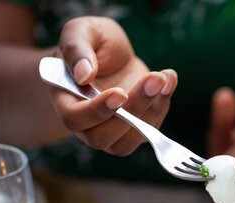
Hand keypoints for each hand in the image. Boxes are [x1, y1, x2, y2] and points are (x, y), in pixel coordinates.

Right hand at [52, 16, 177, 154]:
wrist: (113, 57)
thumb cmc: (92, 44)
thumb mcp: (82, 32)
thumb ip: (77, 48)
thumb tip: (83, 73)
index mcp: (65, 101)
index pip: (75, 118)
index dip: (97, 110)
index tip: (120, 93)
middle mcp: (86, 125)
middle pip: (103, 136)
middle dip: (132, 109)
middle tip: (153, 79)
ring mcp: (111, 133)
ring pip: (129, 139)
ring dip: (151, 110)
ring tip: (162, 78)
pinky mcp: (135, 131)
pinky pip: (149, 130)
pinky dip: (162, 105)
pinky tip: (169, 80)